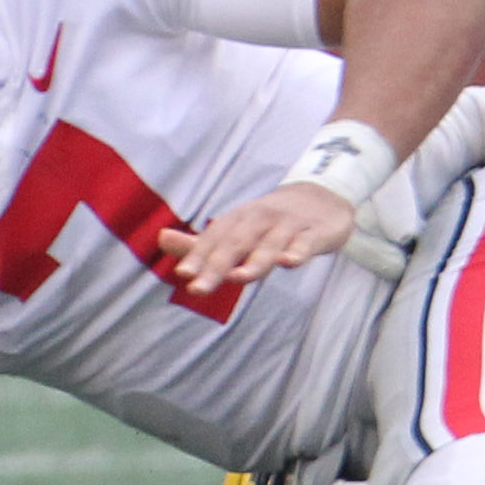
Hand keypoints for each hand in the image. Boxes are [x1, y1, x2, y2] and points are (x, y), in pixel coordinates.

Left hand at [158, 182, 354, 295]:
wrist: (323, 196)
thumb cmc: (270, 221)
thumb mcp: (235, 229)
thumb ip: (200, 243)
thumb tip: (161, 239)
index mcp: (238, 221)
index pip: (214, 239)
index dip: (199, 256)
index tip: (184, 274)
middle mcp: (259, 221)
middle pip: (236, 244)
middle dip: (217, 266)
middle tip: (198, 288)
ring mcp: (288, 227)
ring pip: (269, 245)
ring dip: (255, 261)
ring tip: (239, 278)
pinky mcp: (314, 233)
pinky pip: (305, 243)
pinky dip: (298, 251)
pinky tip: (291, 262)